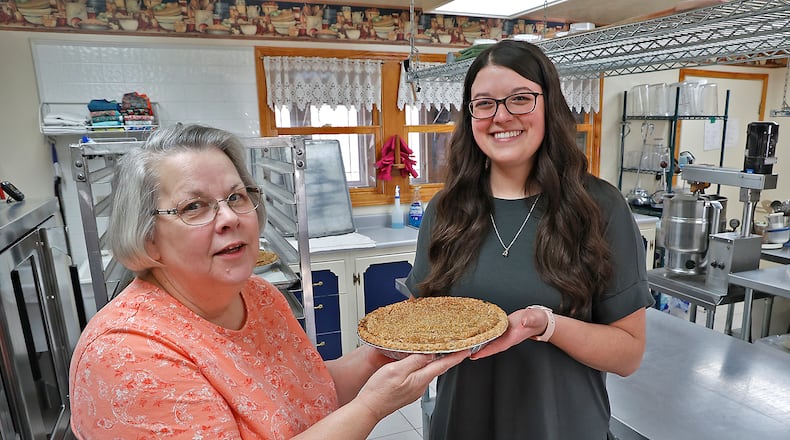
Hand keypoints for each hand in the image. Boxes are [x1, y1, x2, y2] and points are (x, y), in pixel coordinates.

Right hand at [354, 349, 468, 419]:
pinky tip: (417, 363)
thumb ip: (415, 361)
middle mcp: (420, 386)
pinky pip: (419, 377)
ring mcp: (414, 390)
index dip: (456, 357)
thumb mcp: (397, 370)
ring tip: (436, 351)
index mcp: (420, 379)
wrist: (369, 408)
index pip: (443, 365)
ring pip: (428, 372)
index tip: (466, 350)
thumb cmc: (379, 391)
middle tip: (453, 346)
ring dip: (434, 362)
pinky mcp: (408, 392)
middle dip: (447, 358)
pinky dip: (423, 368)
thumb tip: (430, 354)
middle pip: (438, 368)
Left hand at [470, 308, 546, 358]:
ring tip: (464, 345)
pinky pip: (490, 335)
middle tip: (463, 352)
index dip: (485, 351)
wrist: (538, 320)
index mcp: (512, 338)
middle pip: (489, 347)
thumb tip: (523, 321)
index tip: (474, 355)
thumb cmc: (536, 320)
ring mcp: (503, 335)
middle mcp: (506, 339)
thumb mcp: (533, 318)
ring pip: (488, 342)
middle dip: (477, 350)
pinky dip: (482, 336)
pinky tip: (474, 335)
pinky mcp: (501, 330)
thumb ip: (529, 320)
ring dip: (478, 344)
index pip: (496, 347)